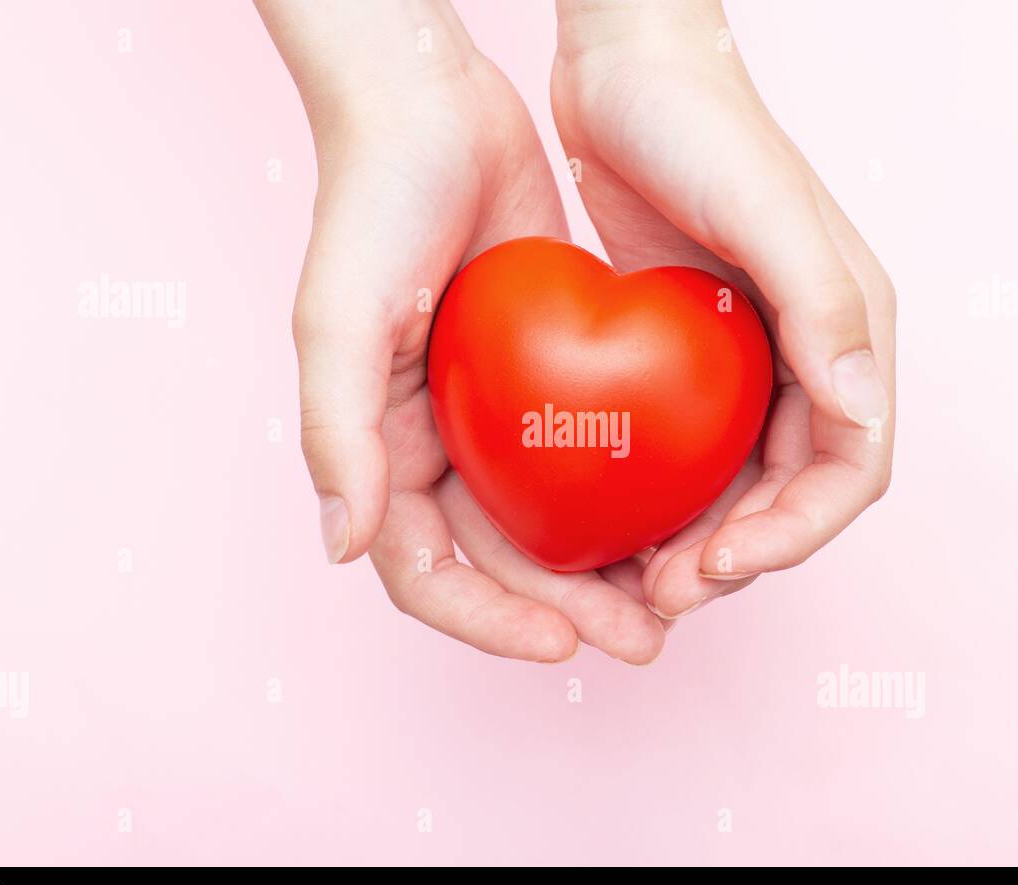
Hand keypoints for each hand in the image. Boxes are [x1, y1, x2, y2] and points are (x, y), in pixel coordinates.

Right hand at [256, 0, 666, 662]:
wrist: (432, 108)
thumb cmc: (369, 206)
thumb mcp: (337, 319)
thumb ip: (336, 434)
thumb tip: (343, 546)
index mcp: (382, 451)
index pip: (427, 570)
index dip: (488, 620)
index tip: (562, 642)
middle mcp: (435, 447)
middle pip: (503, 561)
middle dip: (569, 609)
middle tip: (644, 636)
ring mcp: (492, 416)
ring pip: (554, 521)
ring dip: (607, 568)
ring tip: (674, 594)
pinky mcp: (543, 375)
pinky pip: (589, 455)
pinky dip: (626, 493)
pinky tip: (681, 511)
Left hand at [552, 0, 896, 617]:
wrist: (625, 70)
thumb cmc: (700, 124)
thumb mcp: (766, 210)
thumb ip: (824, 308)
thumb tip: (864, 413)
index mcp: (849, 331)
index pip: (848, 467)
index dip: (794, 533)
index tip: (719, 564)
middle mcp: (807, 353)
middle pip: (790, 492)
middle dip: (739, 556)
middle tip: (661, 593)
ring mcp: (746, 358)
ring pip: (735, 483)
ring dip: (697, 541)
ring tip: (635, 579)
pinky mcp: (688, 353)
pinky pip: (685, 449)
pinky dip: (660, 495)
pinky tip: (611, 520)